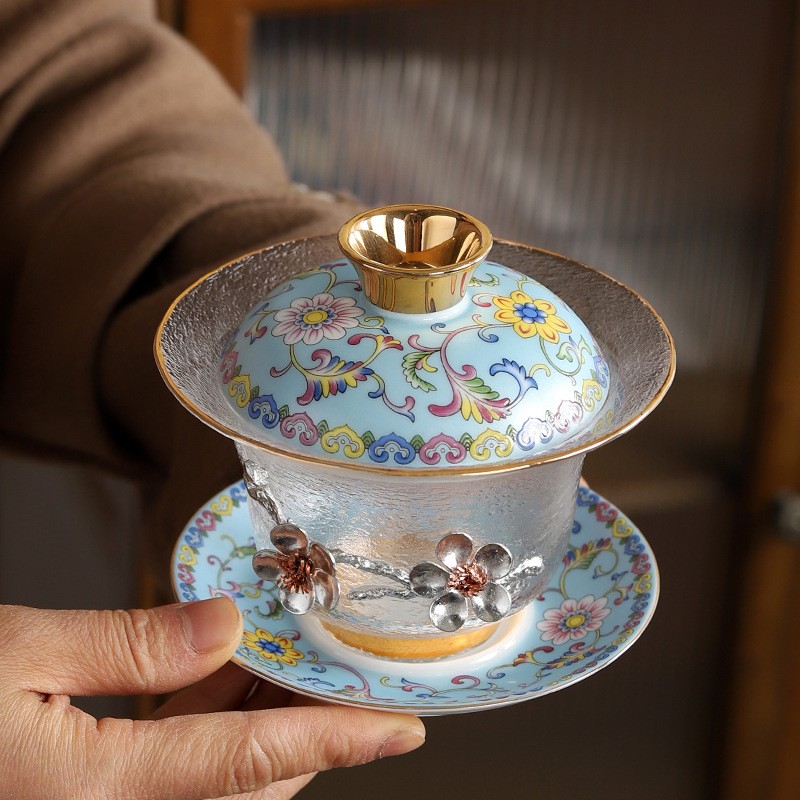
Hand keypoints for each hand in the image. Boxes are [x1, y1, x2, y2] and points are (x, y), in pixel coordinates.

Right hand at [0, 599, 424, 798]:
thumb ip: (126, 646)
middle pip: (249, 775)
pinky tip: (222, 663)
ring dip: (265, 713)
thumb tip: (224, 624)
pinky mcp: (83, 790)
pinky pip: (175, 764)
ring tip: (295, 648)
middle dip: (311, 720)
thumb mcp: (10, 654)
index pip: (252, 758)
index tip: (402, 726)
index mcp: (95, 791)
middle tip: (350, 660)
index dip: (338, 738)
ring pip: (219, 773)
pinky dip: (214, 717)